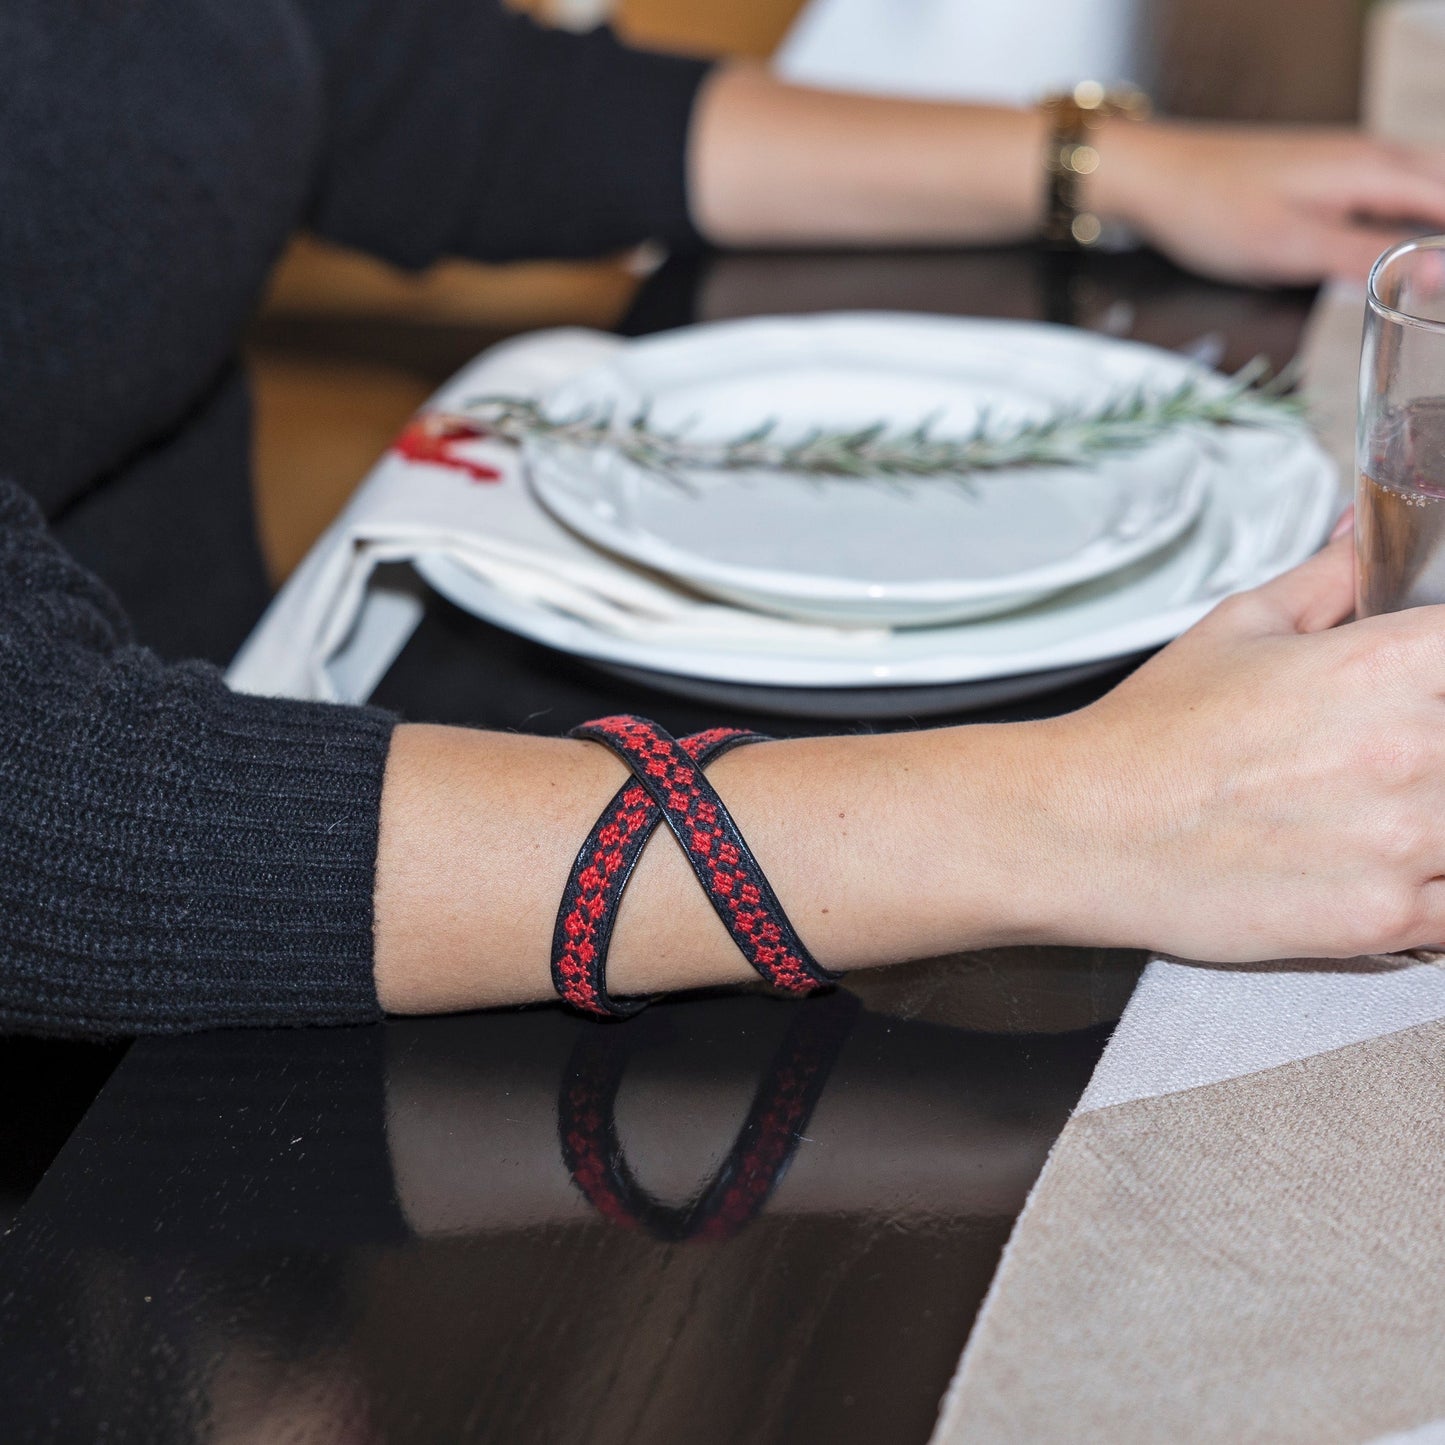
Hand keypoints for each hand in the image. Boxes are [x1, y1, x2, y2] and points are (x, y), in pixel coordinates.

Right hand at [1038, 530, 1444, 960]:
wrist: (1085, 831)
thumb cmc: (1149, 739)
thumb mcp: (1239, 627)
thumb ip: (1330, 580)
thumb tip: (1365, 539)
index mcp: (1383, 664)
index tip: (1424, 696)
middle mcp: (1411, 747)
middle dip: (1436, 750)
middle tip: (1396, 756)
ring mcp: (1405, 840)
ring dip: (1439, 822)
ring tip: (1389, 815)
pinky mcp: (1386, 918)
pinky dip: (1438, 892)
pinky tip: (1398, 871)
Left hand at [1095, 121, 1444, 284]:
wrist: (1155, 176)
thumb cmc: (1212, 210)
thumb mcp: (1292, 247)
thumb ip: (1369, 258)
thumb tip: (1438, 274)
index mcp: (1375, 169)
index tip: (1440, 292)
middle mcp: (1374, 155)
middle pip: (1443, 192)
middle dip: (1443, 243)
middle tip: (1431, 290)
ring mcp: (1351, 161)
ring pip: (1420, 190)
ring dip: (1428, 230)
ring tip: (1419, 281)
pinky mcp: (1327, 175)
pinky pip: (1390, 192)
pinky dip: (1404, 222)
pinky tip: (1391, 255)